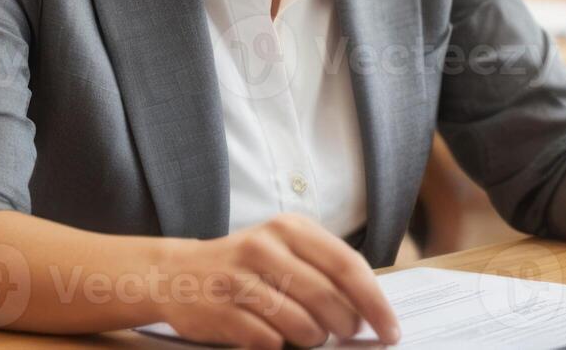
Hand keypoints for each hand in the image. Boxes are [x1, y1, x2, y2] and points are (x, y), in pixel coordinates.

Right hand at [158, 213, 400, 349]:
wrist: (175, 273)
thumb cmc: (244, 266)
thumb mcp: (283, 250)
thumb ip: (323, 271)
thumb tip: (370, 312)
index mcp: (289, 228)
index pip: (347, 265)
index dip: (375, 301)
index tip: (391, 329)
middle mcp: (264, 246)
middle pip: (327, 297)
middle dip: (345, 326)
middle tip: (347, 334)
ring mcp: (239, 278)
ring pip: (301, 324)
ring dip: (313, 339)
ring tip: (308, 335)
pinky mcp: (221, 310)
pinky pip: (269, 341)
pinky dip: (279, 346)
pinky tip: (273, 336)